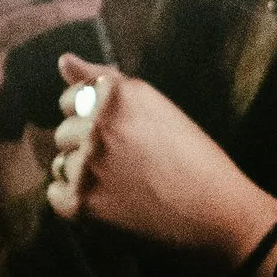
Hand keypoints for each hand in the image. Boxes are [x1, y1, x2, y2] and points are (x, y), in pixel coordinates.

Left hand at [45, 57, 276, 265]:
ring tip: (125, 187)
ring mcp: (87, 164)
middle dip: (89, 148)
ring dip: (85, 175)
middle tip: (129, 167)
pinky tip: (110, 205)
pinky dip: (77, 202)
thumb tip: (62, 59)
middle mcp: (97, 124)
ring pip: (62, 163)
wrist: (220, 216)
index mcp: (117, 95)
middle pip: (64, 133)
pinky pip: (56, 194)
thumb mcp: (156, 108)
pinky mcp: (81, 202)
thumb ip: (103, 80)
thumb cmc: (195, 161)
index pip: (70, 98)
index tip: (118, 137)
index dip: (91, 119)